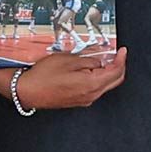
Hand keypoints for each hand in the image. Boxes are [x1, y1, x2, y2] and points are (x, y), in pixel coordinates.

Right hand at [0, 48, 126, 108]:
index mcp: (91, 84)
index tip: (122, 51)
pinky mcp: (78, 101)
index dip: (121, 59)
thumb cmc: (43, 76)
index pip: (116, 72)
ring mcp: (85, 100)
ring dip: (107, 73)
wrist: (27, 91)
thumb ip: (88, 60)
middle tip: (116, 54)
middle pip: (114, 81)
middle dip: (118, 67)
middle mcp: (91, 95)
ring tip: (101, 59)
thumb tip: (99, 60)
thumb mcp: (68, 60)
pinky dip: (97, 78)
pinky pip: (94, 89)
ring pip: (105, 86)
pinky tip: (90, 69)